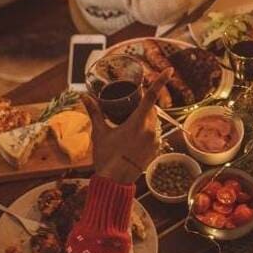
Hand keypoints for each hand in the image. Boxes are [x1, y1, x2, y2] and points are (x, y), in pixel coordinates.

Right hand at [82, 69, 171, 184]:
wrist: (115, 181)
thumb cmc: (106, 157)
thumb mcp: (100, 133)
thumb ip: (94, 112)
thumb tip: (83, 96)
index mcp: (137, 122)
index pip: (151, 97)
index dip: (161, 82)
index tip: (170, 70)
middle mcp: (150, 129)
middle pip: (152, 108)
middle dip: (143, 105)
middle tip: (129, 107)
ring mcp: (155, 139)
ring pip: (154, 121)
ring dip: (144, 118)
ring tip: (128, 124)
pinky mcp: (157, 148)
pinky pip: (154, 133)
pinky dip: (146, 130)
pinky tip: (134, 137)